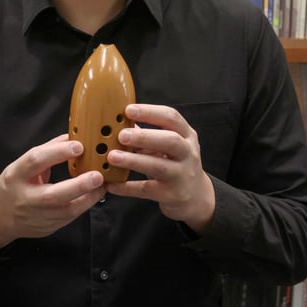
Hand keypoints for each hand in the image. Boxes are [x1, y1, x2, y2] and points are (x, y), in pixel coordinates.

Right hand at [0, 134, 105, 251]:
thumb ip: (47, 150)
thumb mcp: (22, 164)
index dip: (57, 153)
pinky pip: (70, 217)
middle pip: (52, 195)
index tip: (78, 146)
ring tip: (103, 184)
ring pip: (66, 210)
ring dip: (88, 197)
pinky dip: (85, 205)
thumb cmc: (14, 184)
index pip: (35, 161)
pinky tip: (96, 194)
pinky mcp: (48, 227)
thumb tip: (72, 136)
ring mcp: (37, 216)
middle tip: (98, 175)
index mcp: (16, 175)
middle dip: (78, 185)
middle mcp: (26, 197)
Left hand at [105, 104, 215, 233]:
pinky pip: (147, 190)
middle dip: (145, 137)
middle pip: (170, 141)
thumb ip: (147, 135)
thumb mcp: (168, 146)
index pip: (171, 118)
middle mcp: (188, 153)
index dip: (150, 112)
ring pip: (159, 166)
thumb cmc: (175, 163)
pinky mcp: (172, 195)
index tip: (128, 110)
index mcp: (186, 135)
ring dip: (134, 161)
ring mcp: (182, 175)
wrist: (195, 195)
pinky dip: (128, 188)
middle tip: (121, 135)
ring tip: (112, 157)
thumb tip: (118, 123)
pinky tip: (112, 184)